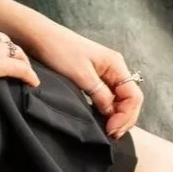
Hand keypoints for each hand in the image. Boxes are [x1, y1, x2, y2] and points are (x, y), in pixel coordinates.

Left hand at [25, 24, 143, 138]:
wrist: (40, 37)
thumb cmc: (59, 50)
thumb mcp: (80, 75)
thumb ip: (100, 94)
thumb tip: (112, 113)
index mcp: (116, 65)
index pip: (133, 96)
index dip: (126, 116)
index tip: (111, 129)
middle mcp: (115, 69)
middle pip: (130, 99)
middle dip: (124, 118)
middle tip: (111, 134)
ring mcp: (105, 72)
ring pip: (120, 99)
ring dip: (116, 115)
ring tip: (107, 130)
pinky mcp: (94, 76)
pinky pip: (108, 96)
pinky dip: (107, 109)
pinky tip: (100, 118)